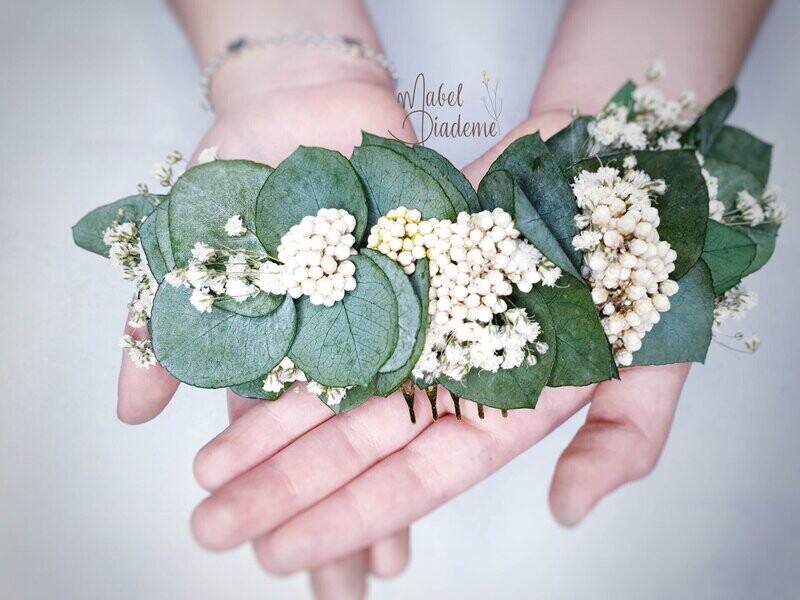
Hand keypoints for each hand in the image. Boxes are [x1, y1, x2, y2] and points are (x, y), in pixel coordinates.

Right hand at [116, 73, 414, 595]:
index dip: (279, 500)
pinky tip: (444, 469)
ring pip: (392, 422)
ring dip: (389, 491)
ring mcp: (384, 326)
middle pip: (337, 449)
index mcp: (275, 350)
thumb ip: (160, 324)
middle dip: (337, 519)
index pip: (274, 447)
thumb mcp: (186, 247)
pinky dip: (441, 415)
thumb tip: (130, 412)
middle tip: (341, 593)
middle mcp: (332, 349)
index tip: (277, 558)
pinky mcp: (431, 293)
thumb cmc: (234, 173)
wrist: (296, 104)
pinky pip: (443, 365)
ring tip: (390, 562)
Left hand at [188, 112, 691, 573]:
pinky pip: (332, 318)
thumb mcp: (652, 364)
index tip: (283, 553)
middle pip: (355, 447)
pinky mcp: (393, 276)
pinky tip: (234, 388)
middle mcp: (447, 381)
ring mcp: (414, 329)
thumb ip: (619, 443)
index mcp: (502, 413)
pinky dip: (286, 352)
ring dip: (267, 435)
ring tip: (206, 474)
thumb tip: (566, 514)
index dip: (349, 518)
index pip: (417, 480)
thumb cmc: (636, 267)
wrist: (606, 170)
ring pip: (330, 391)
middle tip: (213, 528)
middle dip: (283, 490)